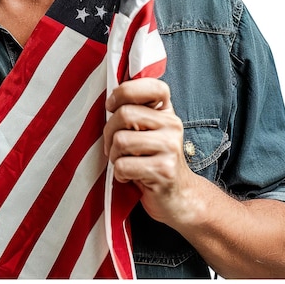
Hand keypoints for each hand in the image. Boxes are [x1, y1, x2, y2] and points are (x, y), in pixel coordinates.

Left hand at [103, 77, 199, 225]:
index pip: (152, 86)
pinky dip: (120, 174)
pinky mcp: (164, 170)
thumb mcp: (147, 131)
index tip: (111, 106)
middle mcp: (172, 124)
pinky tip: (130, 177)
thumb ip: (134, 112)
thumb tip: (106, 101)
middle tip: (113, 147)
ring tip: (124, 163)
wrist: (178, 198)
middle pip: (125, 113)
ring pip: (121, 140)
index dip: (124, 91)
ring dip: (114, 156)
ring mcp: (171, 147)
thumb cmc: (153, 160)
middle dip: (109, 133)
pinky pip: (124, 166)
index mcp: (166, 111)